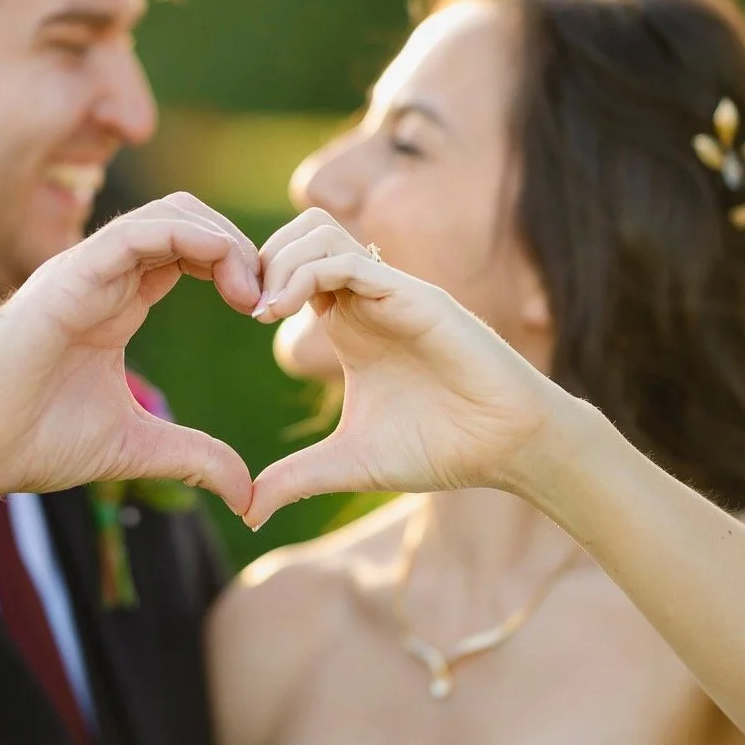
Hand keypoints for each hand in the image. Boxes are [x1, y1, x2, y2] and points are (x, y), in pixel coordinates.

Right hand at [0, 194, 260, 528]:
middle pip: (188, 220)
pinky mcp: (68, 276)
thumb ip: (191, 457)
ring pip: (170, 214)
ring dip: (225, 239)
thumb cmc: (28, 441)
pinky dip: (192, 237)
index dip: (240, 268)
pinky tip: (226, 274)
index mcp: (117, 303)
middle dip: (242, 247)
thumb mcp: (132, 448)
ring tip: (254, 291)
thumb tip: (248, 492)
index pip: (189, 253)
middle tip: (272, 299)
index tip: (270, 313)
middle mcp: (103, 277)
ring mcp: (85, 270)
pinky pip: (139, 230)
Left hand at [242, 210, 581, 527]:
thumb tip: (247, 511)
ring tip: (261, 309)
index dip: (255, 281)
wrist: (507, 448)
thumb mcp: (349, 464)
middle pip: (300, 233)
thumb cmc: (441, 448)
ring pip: (320, 233)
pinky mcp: (414, 297)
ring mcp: (390, 292)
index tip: (237, 317)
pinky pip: (352, 262)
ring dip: (279, 261)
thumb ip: (296, 478)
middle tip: (243, 306)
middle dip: (260, 259)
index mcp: (349, 322)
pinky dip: (307, 274)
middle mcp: (366, 298)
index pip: (291, 267)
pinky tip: (281, 311)